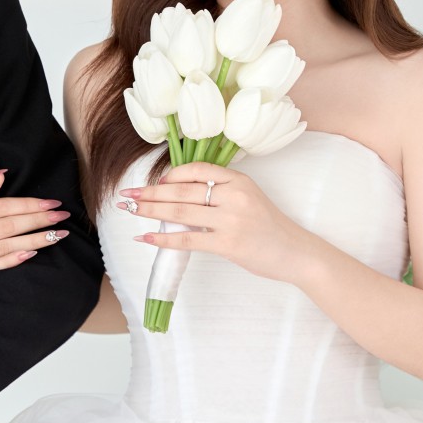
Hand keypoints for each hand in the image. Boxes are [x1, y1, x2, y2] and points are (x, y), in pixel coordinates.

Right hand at [0, 171, 69, 287]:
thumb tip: (2, 174)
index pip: (2, 207)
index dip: (29, 204)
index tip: (53, 203)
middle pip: (7, 226)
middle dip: (38, 221)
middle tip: (62, 217)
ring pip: (5, 246)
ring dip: (35, 240)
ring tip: (58, 235)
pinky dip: (14, 260)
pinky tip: (33, 253)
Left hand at [118, 161, 314, 282]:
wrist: (295, 252)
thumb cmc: (268, 226)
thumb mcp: (247, 198)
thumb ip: (219, 193)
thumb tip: (178, 195)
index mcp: (238, 180)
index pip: (196, 170)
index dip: (171, 175)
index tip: (154, 183)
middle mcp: (233, 195)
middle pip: (182, 190)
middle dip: (150, 193)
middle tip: (126, 195)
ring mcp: (231, 220)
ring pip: (180, 212)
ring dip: (150, 211)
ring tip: (130, 211)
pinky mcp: (228, 244)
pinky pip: (188, 239)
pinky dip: (163, 238)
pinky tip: (146, 237)